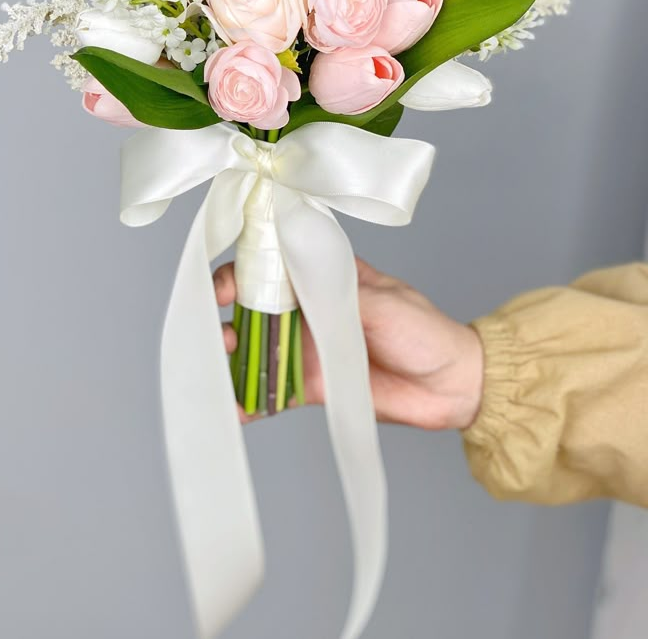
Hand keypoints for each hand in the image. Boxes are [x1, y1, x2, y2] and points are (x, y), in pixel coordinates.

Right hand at [214, 258, 483, 429]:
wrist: (451, 386)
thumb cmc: (424, 330)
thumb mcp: (383, 303)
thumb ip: (336, 296)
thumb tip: (293, 284)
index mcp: (326, 276)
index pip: (275, 263)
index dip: (244, 269)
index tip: (226, 285)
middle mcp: (309, 308)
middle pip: (255, 304)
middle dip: (229, 314)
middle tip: (221, 333)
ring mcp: (307, 346)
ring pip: (257, 346)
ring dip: (232, 355)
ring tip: (221, 370)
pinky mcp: (311, 385)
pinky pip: (272, 389)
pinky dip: (250, 399)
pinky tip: (233, 409)